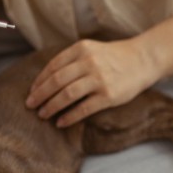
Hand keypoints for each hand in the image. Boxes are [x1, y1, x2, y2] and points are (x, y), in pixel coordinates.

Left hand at [25, 39, 155, 126]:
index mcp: (81, 49)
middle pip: (56, 81)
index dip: (39, 81)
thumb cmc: (114, 57)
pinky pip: (83, 108)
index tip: (31, 91)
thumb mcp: (91, 50)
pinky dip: (69, 117)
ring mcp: (99, 79)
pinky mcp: (108, 95)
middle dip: (40, 95)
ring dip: (51, 106)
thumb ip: (71, 61)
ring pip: (67, 95)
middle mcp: (89, 63)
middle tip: (30, 105)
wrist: (143, 60)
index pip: (53, 66)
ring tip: (42, 115)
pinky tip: (60, 123)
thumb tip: (46, 80)